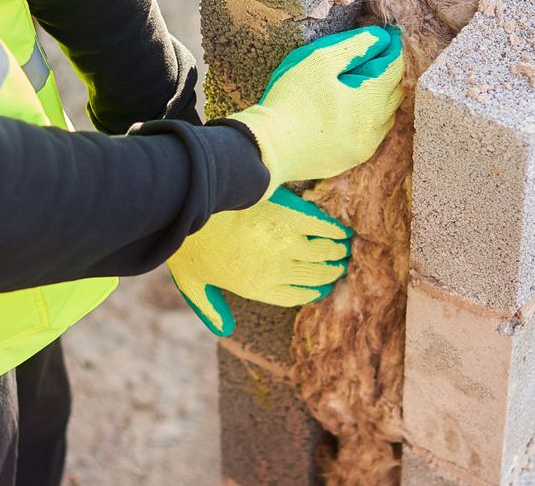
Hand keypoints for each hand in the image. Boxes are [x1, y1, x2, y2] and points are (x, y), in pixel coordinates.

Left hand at [167, 187, 351, 335]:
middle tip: (340, 265)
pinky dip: (335, 230)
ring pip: (324, 253)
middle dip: (331, 272)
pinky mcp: (293, 218)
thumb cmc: (189, 243)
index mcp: (257, 288)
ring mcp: (287, 244)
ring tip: (344, 248)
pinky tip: (342, 230)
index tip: (323, 287)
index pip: (296, 296)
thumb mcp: (194, 284)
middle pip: (315, 276)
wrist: (194, 203)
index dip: (313, 291)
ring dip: (337, 252)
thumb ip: (211, 309)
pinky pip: (323, 228)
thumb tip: (226, 331)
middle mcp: (278, 270)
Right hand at [228, 25, 403, 197]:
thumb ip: (355, 46)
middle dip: (389, 73)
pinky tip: (351, 112)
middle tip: (372, 58)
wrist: (269, 148)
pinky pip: (371, 136)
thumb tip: (381, 38)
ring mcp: (365, 147)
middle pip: (396, 92)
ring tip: (362, 85)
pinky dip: (369, 120)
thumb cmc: (292, 99)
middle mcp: (375, 125)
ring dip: (381, 99)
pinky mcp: (350, 160)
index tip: (386, 36)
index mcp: (371, 98)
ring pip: (386, 117)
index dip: (391, 48)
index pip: (395, 67)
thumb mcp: (320, 60)